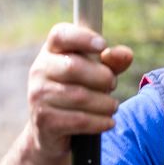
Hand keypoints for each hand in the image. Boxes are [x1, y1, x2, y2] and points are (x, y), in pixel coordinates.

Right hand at [27, 22, 133, 157]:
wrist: (53, 129)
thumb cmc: (79, 91)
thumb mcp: (97, 74)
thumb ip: (112, 62)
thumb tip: (126, 54)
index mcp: (51, 51)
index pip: (60, 35)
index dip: (82, 37)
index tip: (102, 45)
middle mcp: (39, 69)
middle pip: (73, 66)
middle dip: (102, 77)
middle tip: (112, 84)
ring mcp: (38, 95)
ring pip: (79, 96)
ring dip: (105, 103)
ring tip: (113, 106)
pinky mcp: (44, 120)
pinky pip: (79, 120)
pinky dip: (99, 122)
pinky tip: (109, 122)